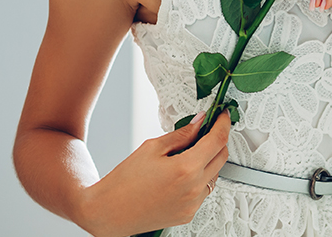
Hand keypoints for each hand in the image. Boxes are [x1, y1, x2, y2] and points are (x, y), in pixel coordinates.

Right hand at [81, 111, 230, 236]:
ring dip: (208, 160)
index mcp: (186, 169)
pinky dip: (199, 178)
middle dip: (217, 140)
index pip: (217, 140)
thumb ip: (181, 134)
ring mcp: (192, 204)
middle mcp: (194, 189)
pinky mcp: (188, 214)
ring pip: (214, 174)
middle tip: (206, 130)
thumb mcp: (152, 148)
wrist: (108, 212)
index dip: (223, 123)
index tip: (222, 115)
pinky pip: (203, 191)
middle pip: (221, 156)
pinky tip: (181, 173)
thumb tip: (200, 122)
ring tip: (187, 154)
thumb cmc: (123, 183)